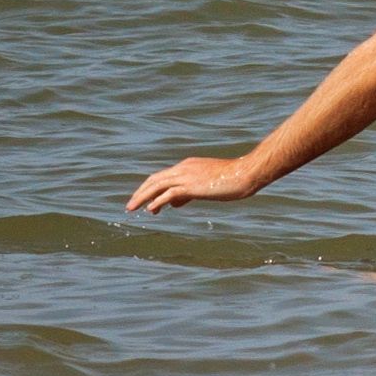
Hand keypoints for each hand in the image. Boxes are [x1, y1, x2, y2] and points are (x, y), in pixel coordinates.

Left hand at [128, 156, 260, 211]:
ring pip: (157, 185)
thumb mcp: (207, 186)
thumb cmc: (232, 179)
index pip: (163, 177)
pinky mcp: (192, 185)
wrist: (245, 173)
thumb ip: (189, 193)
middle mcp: (184, 168)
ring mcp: (187, 176)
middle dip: (140, 192)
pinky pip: (169, 193)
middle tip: (130, 205)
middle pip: (155, 179)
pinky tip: (150, 210)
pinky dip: (157, 201)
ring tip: (131, 208)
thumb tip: (174, 203)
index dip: (150, 189)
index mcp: (187, 166)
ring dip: (142, 197)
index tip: (144, 202)